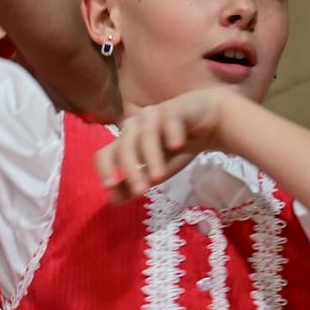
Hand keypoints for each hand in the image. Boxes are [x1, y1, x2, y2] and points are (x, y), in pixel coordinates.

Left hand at [95, 89, 230, 201]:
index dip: (104, 168)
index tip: (110, 186)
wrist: (205, 123)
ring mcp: (153, 115)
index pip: (105, 153)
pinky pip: (169, 119)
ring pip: (146, 134)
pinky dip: (171, 132)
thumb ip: (136, 185)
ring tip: (159, 177)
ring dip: (151, 156)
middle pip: (125, 146)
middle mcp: (135, 127)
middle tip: (141, 190)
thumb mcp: (157, 172)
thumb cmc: (176, 148)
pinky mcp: (174, 108)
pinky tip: (176, 146)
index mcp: (125, 142)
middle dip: (131, 169)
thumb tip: (113, 201)